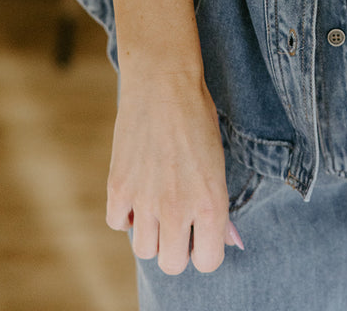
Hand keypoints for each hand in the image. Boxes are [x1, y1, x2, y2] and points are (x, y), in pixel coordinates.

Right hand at [107, 68, 243, 274]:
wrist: (164, 82)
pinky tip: (137, 190)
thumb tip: (228, 240)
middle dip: (176, 247)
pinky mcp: (118, 187)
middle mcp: (178, 208)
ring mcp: (145, 200)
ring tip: (157, 204)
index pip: (208, 262)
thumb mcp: (218, 162)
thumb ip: (219, 205)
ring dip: (151, 232)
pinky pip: (118, 223)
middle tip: (178, 221)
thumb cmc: (197, 117)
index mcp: (211, 203)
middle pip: (172, 264)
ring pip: (144, 250)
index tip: (201, 234)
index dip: (205, 250)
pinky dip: (125, 212)